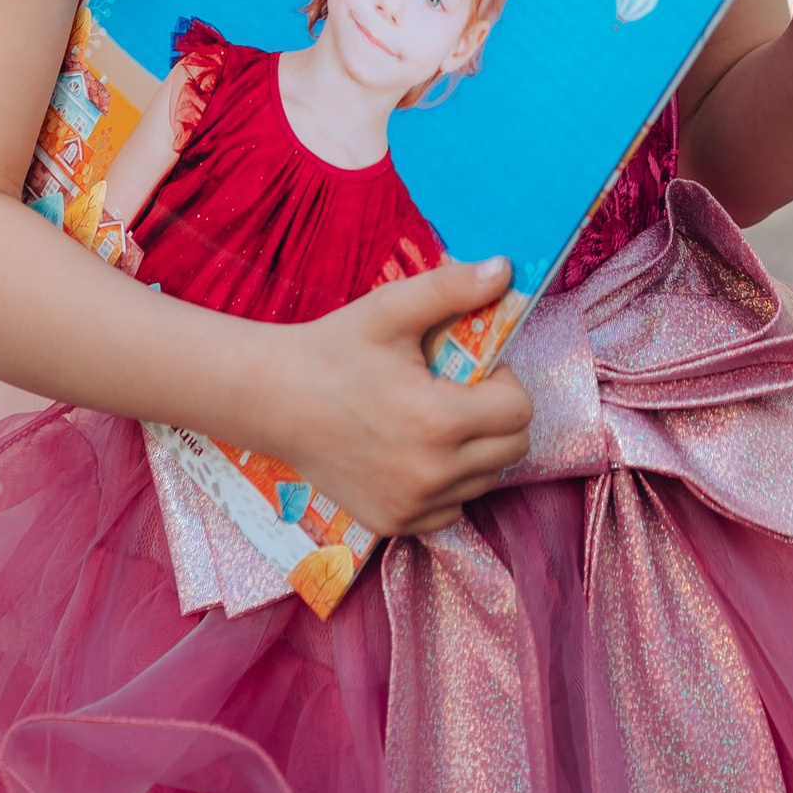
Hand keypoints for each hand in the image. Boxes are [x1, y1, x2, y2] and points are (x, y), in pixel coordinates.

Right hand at [260, 258, 534, 538]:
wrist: (272, 400)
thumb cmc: (333, 350)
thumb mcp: (391, 309)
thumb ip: (452, 289)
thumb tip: (505, 269)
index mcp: (437, 420)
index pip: (520, 411)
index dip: (504, 382)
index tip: (473, 370)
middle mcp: (431, 474)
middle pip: (512, 450)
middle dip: (498, 416)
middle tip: (458, 392)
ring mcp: (412, 506)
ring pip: (486, 481)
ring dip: (477, 451)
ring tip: (436, 420)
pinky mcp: (394, 523)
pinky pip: (451, 509)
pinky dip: (447, 484)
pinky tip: (417, 453)